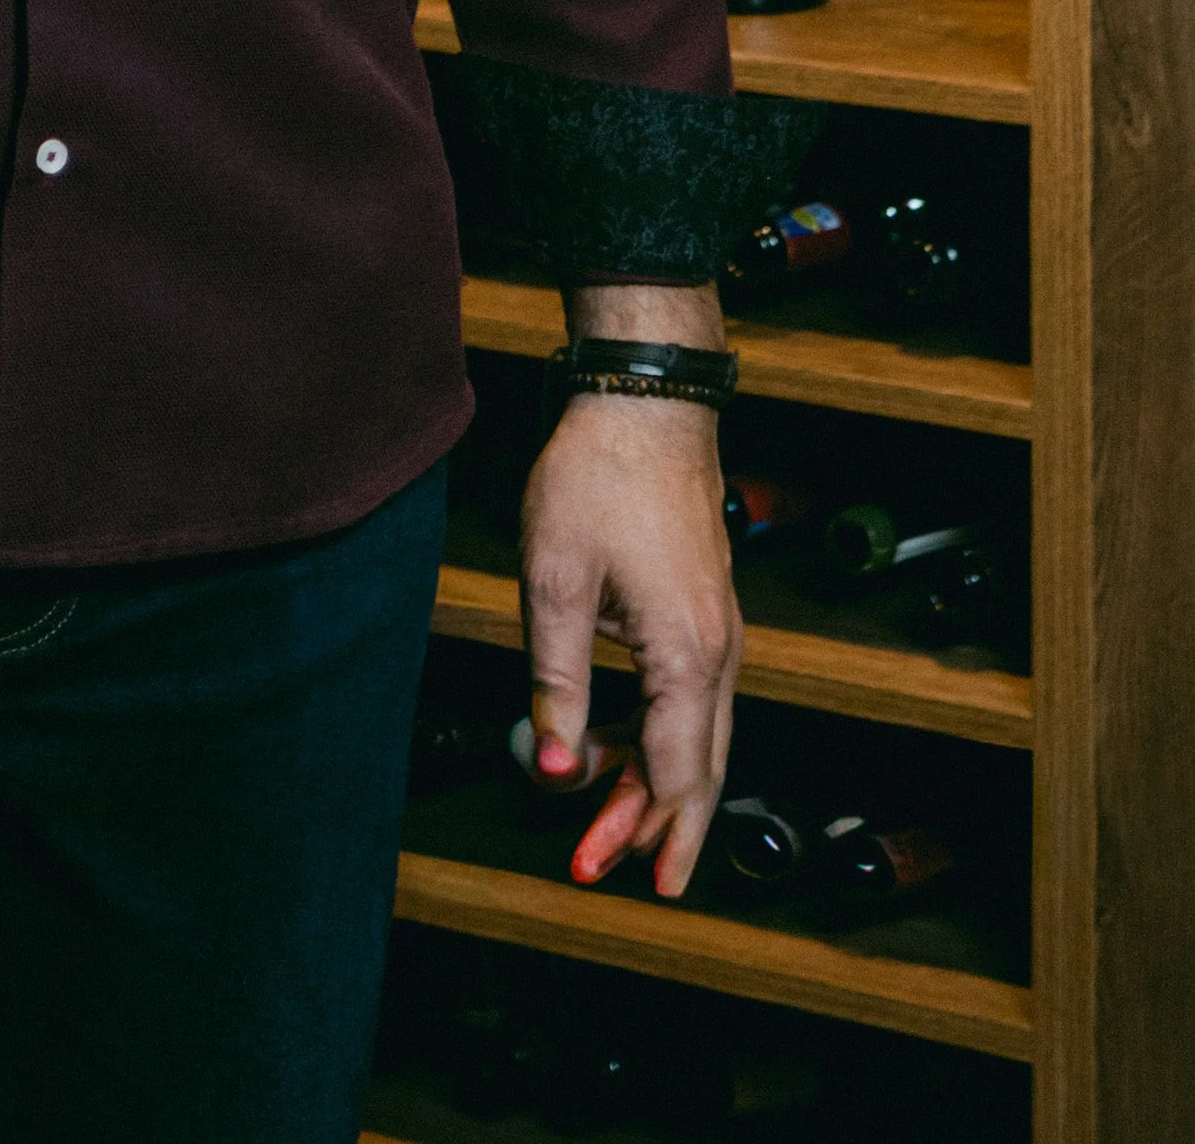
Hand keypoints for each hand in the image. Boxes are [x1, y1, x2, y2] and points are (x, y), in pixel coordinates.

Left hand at [517, 282, 740, 898]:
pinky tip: (631, 754)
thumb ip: (555, 683)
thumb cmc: (598, 479)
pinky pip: (697, 701)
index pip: (671, 774)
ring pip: (702, 738)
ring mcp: (721, 632)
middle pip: (697, 769)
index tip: (598, 870)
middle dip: (652, 829)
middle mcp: (720, 654)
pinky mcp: (708, 611)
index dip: (634, 829)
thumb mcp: (554, 582)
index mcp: (686, 656)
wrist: (648, 404)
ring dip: (659, 788)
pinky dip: (668, 742)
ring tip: (617, 834)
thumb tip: (553, 771)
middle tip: (603, 870)